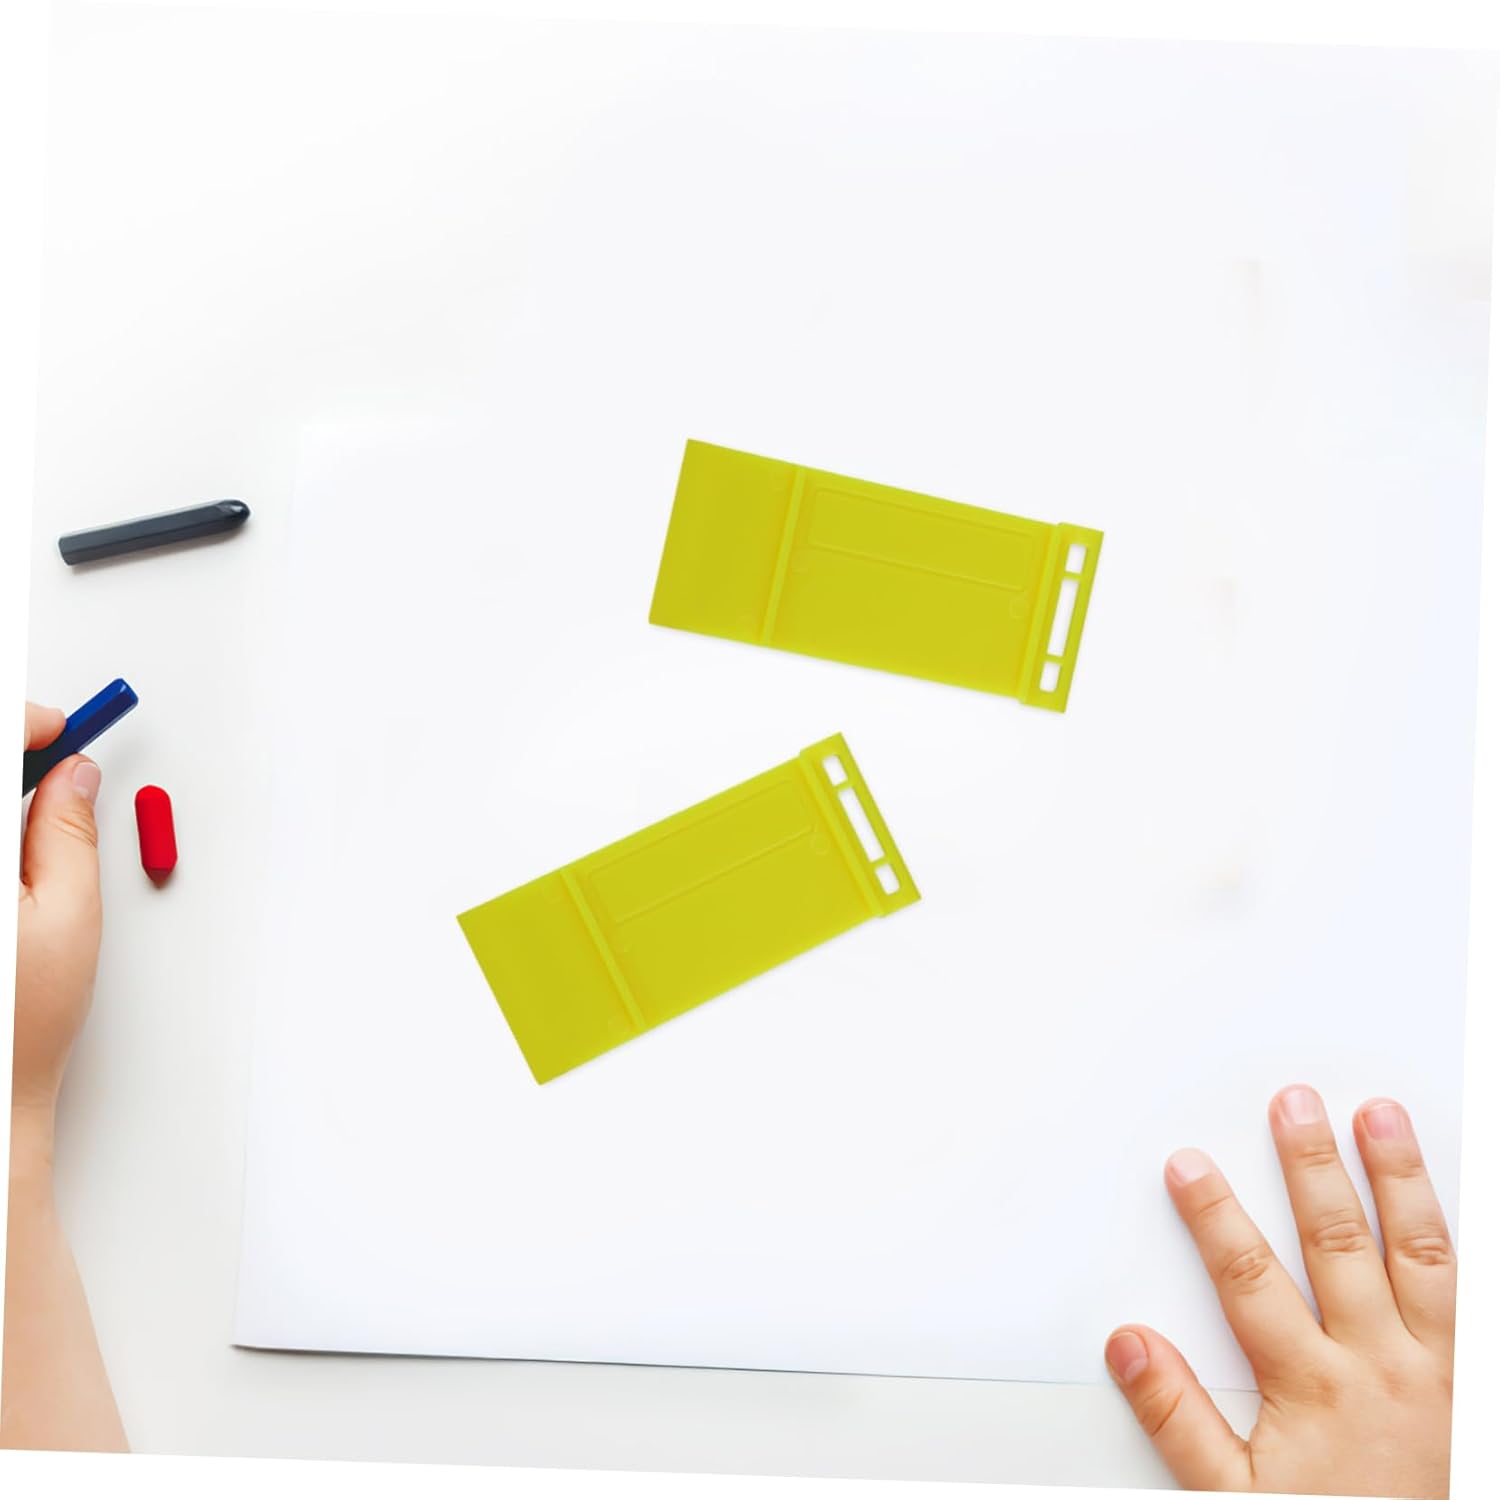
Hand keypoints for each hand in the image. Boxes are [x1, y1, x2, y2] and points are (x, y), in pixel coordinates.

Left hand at [14, 702, 103, 1129]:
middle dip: (11, 760)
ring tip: (24, 824)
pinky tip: (5, 862)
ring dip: (0, 806)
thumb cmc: (14, 1026)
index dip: (24, 726)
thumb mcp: (65, 916)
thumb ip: (65, 831)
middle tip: (46, 768)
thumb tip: (74, 775)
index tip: (58, 730)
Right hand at [1106, 1086, 1453, 1497]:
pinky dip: (1463, 1245)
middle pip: (1336, 1243)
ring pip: (1421, 1254)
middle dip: (1309, 1165)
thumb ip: (1178, 1419)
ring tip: (1380, 1118)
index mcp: (1313, 1386)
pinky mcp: (1482, 1383)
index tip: (1190, 1165)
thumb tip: (1129, 1347)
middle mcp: (1382, 1365)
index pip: (1248, 1276)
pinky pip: (1477, 1299)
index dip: (1213, 1214)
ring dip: (1398, 1180)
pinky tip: (1451, 1207)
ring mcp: (1445, 1371)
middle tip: (1294, 1103)